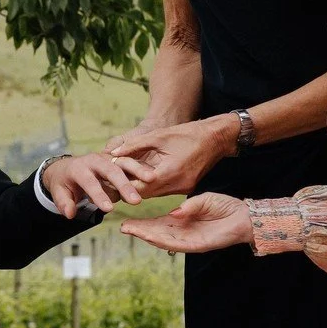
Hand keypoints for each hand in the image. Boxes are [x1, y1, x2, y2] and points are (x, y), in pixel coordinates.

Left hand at [40, 151, 150, 216]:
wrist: (68, 167)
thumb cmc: (64, 182)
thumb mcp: (58, 192)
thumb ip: (64, 203)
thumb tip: (70, 214)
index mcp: (79, 168)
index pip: (90, 182)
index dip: (99, 195)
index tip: (109, 209)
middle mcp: (95, 160)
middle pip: (111, 170)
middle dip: (124, 185)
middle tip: (135, 201)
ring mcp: (108, 158)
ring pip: (124, 162)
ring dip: (138, 171)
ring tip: (152, 180)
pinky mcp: (118, 159)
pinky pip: (131, 162)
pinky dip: (142, 168)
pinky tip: (155, 177)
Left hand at [103, 117, 234, 197]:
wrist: (217, 138)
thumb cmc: (188, 133)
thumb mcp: (159, 135)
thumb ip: (134, 145)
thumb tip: (113, 153)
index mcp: (169, 171)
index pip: (138, 186)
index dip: (123, 184)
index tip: (109, 180)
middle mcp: (177, 185)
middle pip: (144, 193)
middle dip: (129, 187)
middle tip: (113, 181)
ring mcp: (183, 189)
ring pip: (154, 194)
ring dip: (140, 187)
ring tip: (124, 179)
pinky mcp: (187, 188)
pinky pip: (164, 191)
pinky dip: (153, 185)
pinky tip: (144, 177)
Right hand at [119, 192, 251, 253]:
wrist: (245, 217)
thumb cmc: (226, 207)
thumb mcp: (203, 200)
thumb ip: (188, 205)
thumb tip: (173, 213)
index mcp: (182, 221)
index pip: (158, 224)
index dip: (143, 223)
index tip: (127, 221)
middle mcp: (182, 232)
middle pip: (156, 233)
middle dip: (139, 231)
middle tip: (122, 227)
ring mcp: (189, 240)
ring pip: (163, 240)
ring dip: (146, 236)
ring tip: (131, 231)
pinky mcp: (198, 245)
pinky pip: (177, 244)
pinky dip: (163, 241)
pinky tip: (151, 237)